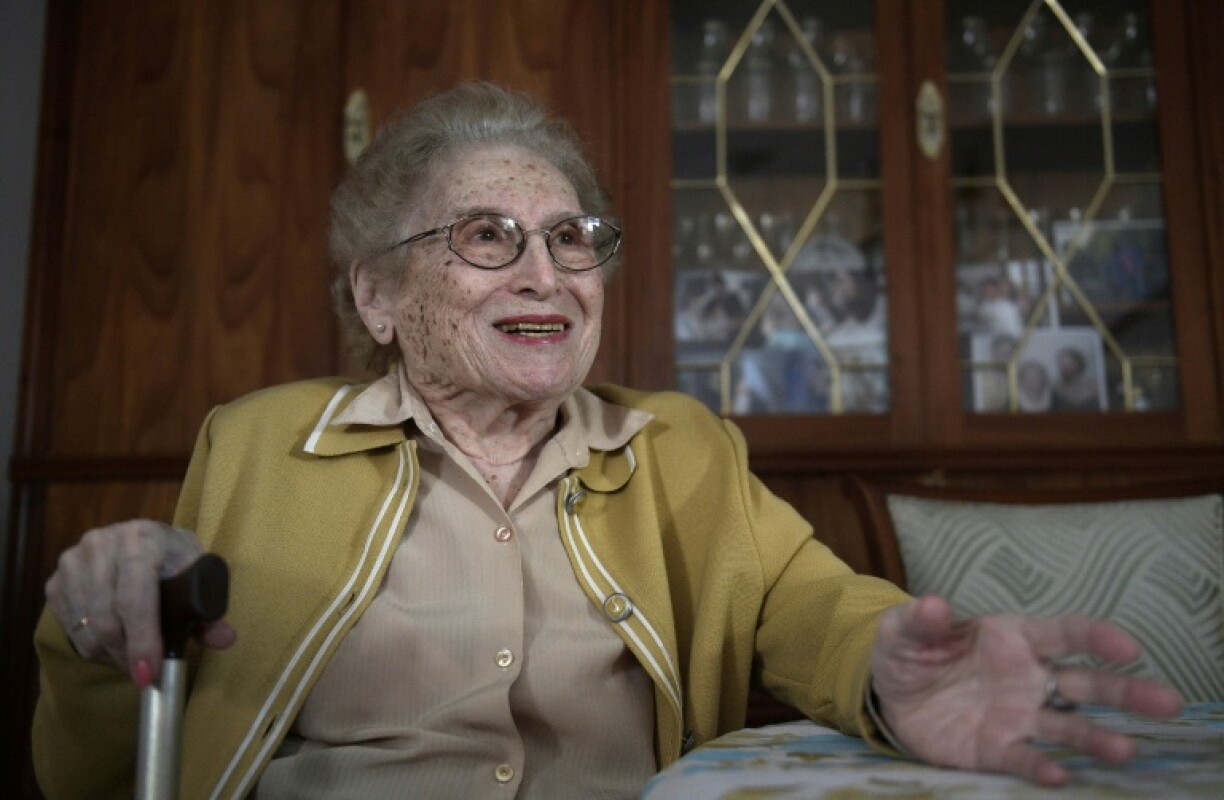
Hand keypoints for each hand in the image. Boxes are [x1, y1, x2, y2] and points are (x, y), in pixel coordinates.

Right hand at [44, 520, 237, 686]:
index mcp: (142, 538)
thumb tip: (225, 639)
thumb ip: (209, 612)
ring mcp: (73, 561)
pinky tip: (112, 644)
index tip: (148, 674)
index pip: (135, 598)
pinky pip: (70, 628)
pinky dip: (91, 646)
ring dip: (110, 654)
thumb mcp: (197, 577)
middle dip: (127, 655)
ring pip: (87, 628)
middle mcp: (101, 544)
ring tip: (132, 658)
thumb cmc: (173, 562)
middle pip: (107, 619)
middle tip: (144, 675)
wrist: (140, 541)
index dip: (142, 640)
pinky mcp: (55, 580)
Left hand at [870, 595, 1181, 785]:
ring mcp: (1017, 715)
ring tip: (1124, 750)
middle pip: (1086, 683)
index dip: (1097, 636)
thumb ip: (920, 620)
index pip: (1064, 632)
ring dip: (1095, 737)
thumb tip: (933, 603)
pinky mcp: (996, 749)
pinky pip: (1024, 758)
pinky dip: (1040, 766)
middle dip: (1126, 691)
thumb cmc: (909, 650)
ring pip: (1068, 726)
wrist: (890, 694)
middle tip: (1168, 702)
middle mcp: (1027, 677)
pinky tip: (1059, 775)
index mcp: (1013, 636)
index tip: (1128, 646)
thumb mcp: (903, 629)